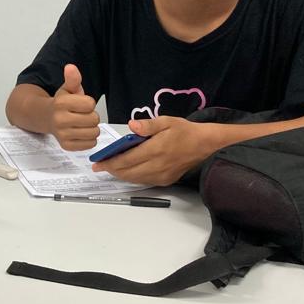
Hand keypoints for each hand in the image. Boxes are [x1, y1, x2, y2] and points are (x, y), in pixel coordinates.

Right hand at [51, 64, 99, 150]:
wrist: (45, 118)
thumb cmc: (60, 103)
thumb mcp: (67, 89)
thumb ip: (72, 79)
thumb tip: (71, 67)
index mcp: (61, 103)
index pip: (90, 104)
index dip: (88, 103)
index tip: (80, 104)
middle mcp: (60, 119)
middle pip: (93, 119)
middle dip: (91, 116)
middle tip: (82, 115)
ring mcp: (62, 134)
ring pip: (93, 133)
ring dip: (92, 128)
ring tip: (82, 124)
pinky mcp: (66, 146)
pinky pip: (90, 144)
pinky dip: (89, 139)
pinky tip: (81, 132)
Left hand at [90, 117, 218, 185]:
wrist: (205, 145)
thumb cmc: (185, 131)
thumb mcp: (166, 121)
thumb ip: (148, 125)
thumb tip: (131, 126)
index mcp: (156, 149)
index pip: (127, 159)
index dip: (110, 162)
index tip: (98, 162)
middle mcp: (158, 165)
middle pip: (128, 172)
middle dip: (112, 169)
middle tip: (100, 165)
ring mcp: (162, 175)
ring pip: (134, 179)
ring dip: (120, 175)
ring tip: (110, 168)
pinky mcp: (166, 181)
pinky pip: (144, 181)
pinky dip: (132, 177)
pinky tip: (127, 171)